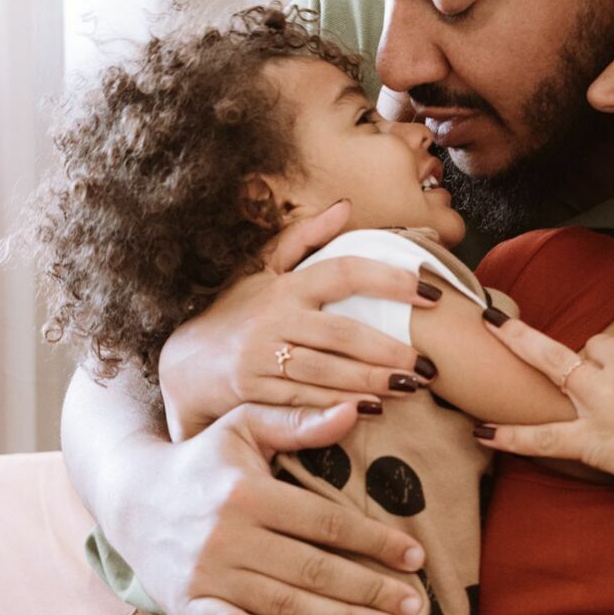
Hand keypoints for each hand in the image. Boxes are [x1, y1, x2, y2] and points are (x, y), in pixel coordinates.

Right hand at [117, 401, 427, 614]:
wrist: (132, 498)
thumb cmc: (202, 461)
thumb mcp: (244, 428)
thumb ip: (297, 422)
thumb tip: (356, 409)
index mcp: (248, 492)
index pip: (326, 521)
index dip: (375, 541)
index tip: (416, 557)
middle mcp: (228, 535)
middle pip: (313, 568)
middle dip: (369, 589)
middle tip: (415, 605)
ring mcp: (207, 574)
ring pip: (285, 602)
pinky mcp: (188, 603)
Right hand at [156, 200, 436, 435]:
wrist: (184, 363)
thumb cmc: (235, 313)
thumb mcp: (263, 270)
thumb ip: (304, 239)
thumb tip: (344, 206)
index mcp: (285, 285)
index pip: (344, 272)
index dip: (389, 279)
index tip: (430, 292)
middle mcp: (273, 318)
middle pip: (342, 333)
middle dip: (390, 350)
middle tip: (429, 364)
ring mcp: (262, 356)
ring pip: (327, 371)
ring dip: (373, 381)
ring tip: (412, 387)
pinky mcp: (254, 391)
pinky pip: (305, 398)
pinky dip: (340, 405)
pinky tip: (373, 408)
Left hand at [472, 315, 613, 507]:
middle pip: (597, 343)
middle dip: (587, 354)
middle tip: (566, 356)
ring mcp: (606, 399)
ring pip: (558, 360)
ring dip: (528, 347)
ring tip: (497, 332)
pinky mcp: (592, 438)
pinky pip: (544, 435)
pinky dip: (512, 435)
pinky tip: (483, 431)